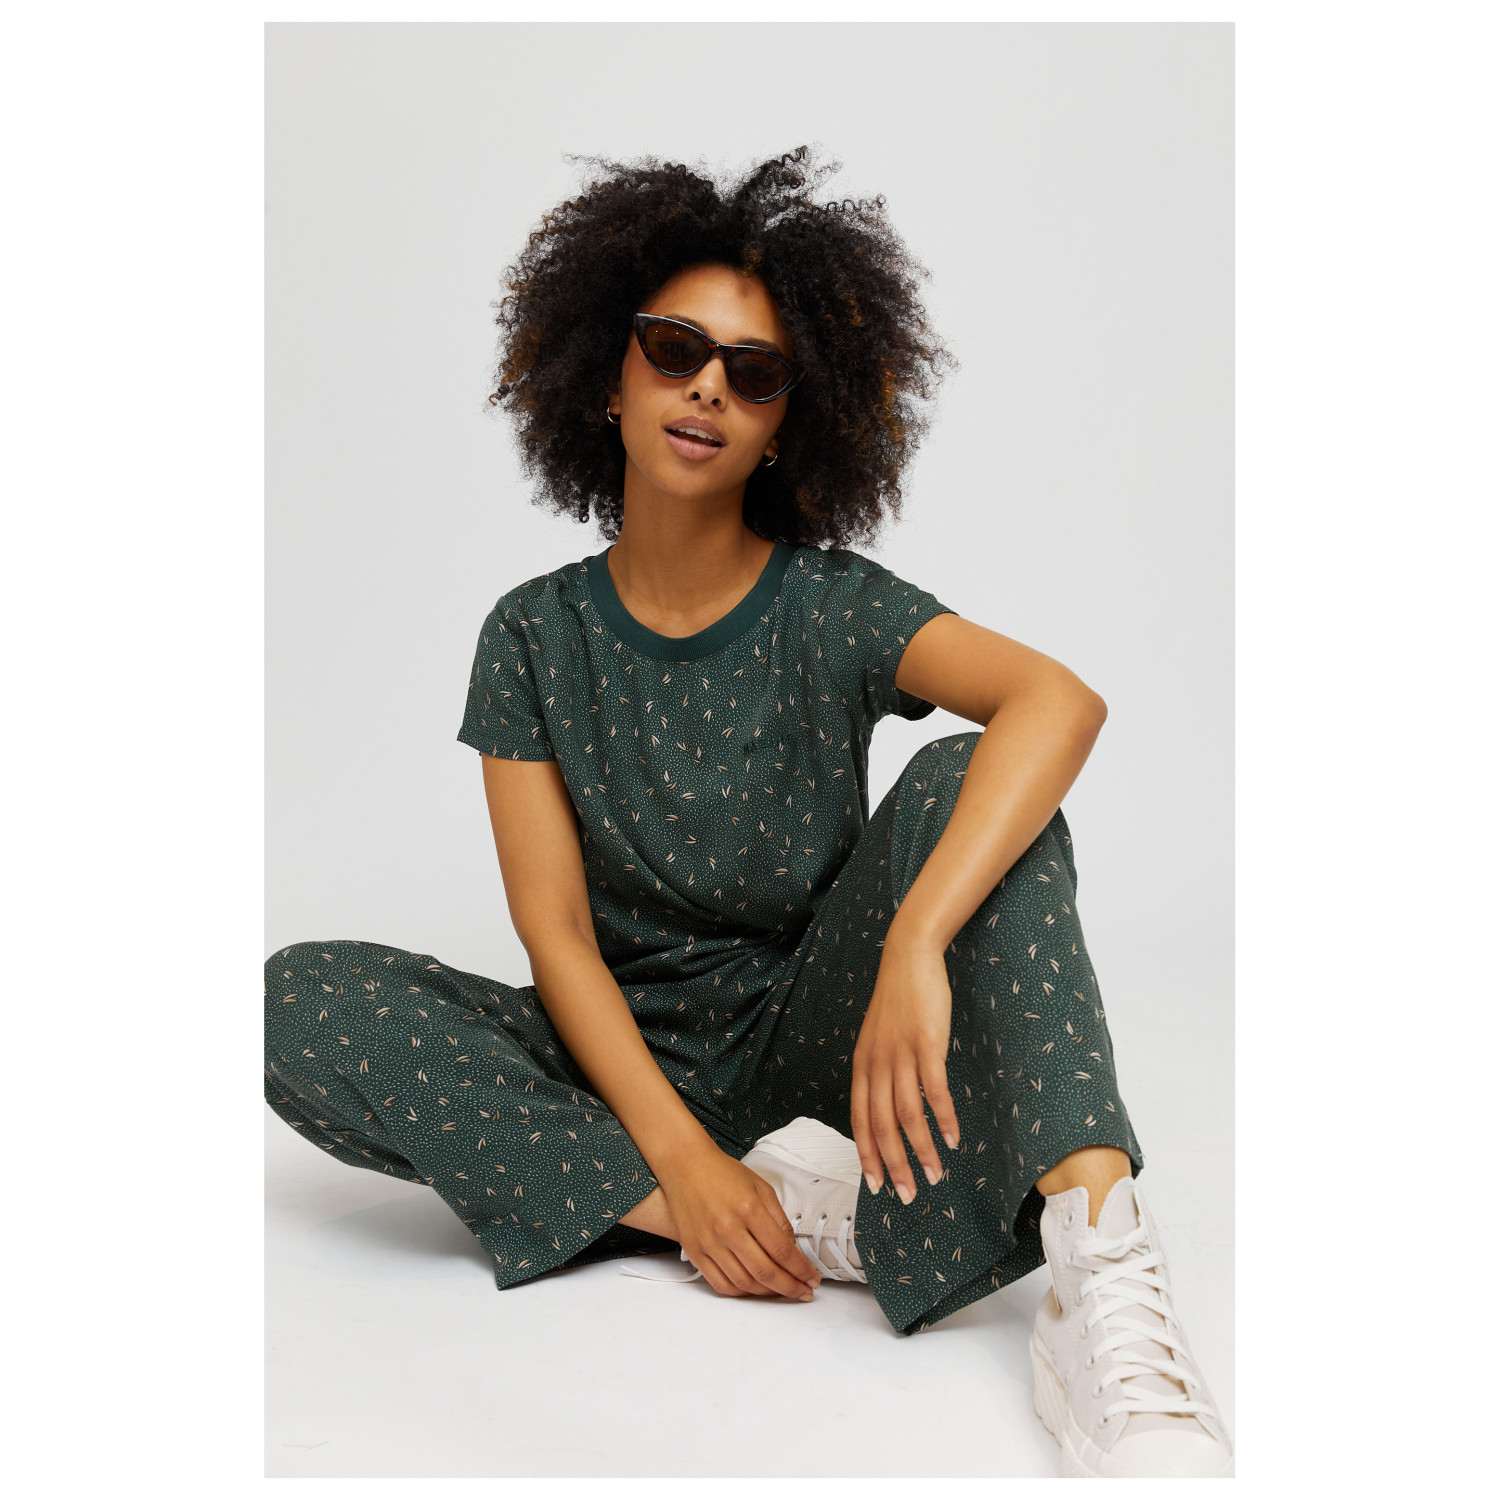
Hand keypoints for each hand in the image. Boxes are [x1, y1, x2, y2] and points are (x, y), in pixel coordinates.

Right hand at [655, 1141, 823, 1300]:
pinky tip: (754, 1289)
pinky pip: (720, 1284)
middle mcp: (728, 1229)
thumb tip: (791, 1249)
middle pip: (766, 1272)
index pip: (782, 1251)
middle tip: (803, 1292)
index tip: (811, 1279)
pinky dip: (741, 1293)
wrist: (686, 1166)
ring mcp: (709, 1243)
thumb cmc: (722, 1173)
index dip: (801, 1271)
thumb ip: (779, 1219)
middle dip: (791, 1288)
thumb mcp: (761, 1187)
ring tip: (781, 1291)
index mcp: (749, 1209)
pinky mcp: (695, 1251)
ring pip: (744, 1284)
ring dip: (768, 1294)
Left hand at [850, 937, 960, 1203]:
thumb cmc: (897, 1000)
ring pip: (907, 1114)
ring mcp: (901, 1055)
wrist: (908, 958)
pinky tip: (953, 1138)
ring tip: (935, 1175)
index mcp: (862, 1065)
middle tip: (908, 1195)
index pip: (858, 1120)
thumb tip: (886, 1107)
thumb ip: (879, 1071)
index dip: (866, 1154)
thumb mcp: (878, 1038)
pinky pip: (934, 1090)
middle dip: (894, 1165)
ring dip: (921, 1150)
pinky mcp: (927, 1044)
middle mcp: (877, 1064)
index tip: (875, 1184)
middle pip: (881, 1125)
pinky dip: (944, 1118)